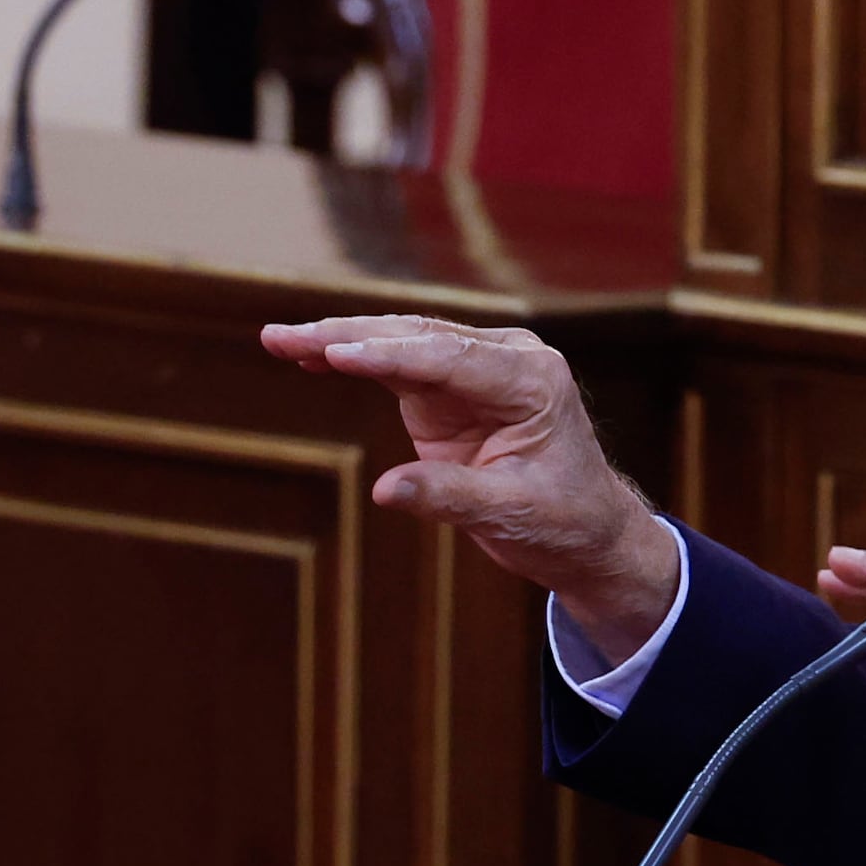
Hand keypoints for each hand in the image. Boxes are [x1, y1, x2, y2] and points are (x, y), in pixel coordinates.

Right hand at [259, 314, 673, 654]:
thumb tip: (385, 491)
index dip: (388, 355)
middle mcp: (506, 359)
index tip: (336, 353)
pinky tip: (309, 357)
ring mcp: (476, 368)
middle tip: (284, 336)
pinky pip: (395, 365)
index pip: (448, 357)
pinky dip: (353, 360)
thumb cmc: (562, 521)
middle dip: (347, 335)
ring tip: (278, 340)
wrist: (587, 530)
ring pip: (399, 342)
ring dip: (339, 340)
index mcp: (532, 380)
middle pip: (416, 336)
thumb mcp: (510, 514)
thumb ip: (449, 497)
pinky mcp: (451, 387)